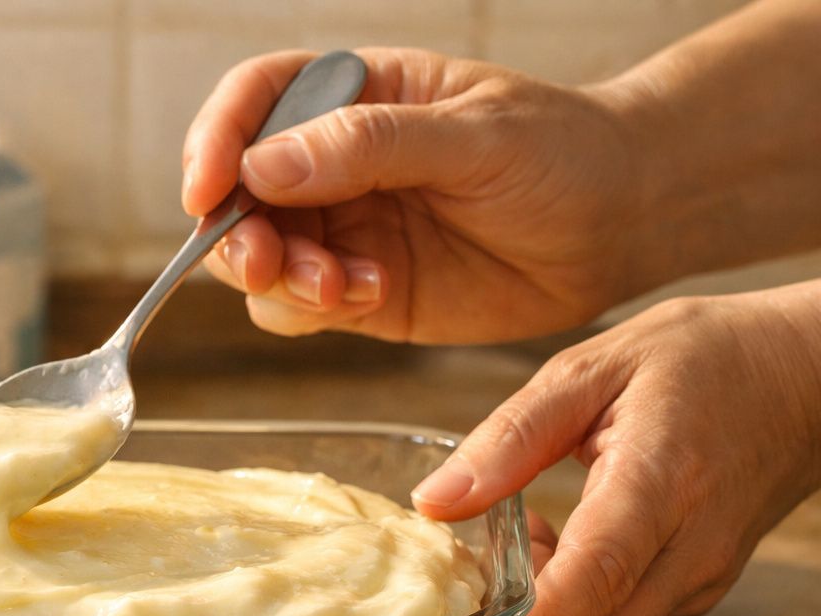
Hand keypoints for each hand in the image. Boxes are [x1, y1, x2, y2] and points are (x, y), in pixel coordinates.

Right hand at [182, 48, 652, 343]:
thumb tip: (262, 167)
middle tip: (274, 263)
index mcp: (354, 93)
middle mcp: (331, 162)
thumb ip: (369, 146)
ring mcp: (341, 229)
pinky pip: (298, 307)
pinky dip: (313, 310)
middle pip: (236, 194)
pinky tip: (372, 296)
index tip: (206, 189)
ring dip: (281, 279)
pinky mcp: (359, 290)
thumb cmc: (561, 152)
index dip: (215, 140)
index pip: (254, 101)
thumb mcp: (474, 134)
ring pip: (259, 260)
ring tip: (345, 287)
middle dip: (240, 232)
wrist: (619, 225)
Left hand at [410, 282, 820, 615]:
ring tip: (522, 538)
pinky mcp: (702, 587)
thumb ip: (511, 437)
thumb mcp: (591, 369)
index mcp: (661, 478)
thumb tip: (434, 500)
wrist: (807, 372)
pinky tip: (555, 548)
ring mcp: (705, 574)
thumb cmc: (701, 360)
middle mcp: (694, 543)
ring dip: (547, 615)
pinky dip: (576, 606)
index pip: (600, 570)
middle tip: (464, 608)